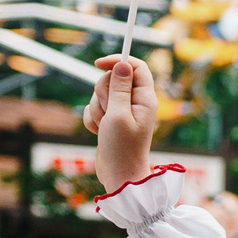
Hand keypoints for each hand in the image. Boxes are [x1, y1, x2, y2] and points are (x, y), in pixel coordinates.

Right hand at [84, 54, 161, 190]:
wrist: (118, 176)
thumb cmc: (122, 148)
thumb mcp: (118, 114)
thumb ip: (119, 88)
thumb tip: (123, 64)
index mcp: (145, 99)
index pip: (136, 67)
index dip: (118, 61)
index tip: (99, 64)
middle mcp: (136, 103)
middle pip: (114, 79)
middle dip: (103, 92)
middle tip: (108, 111)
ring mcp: (123, 112)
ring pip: (101, 94)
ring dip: (97, 109)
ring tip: (104, 127)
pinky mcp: (111, 121)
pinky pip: (94, 109)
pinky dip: (92, 119)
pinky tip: (98, 133)